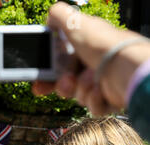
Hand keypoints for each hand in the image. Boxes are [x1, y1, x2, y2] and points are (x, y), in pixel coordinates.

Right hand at [32, 1, 149, 113]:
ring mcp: (103, 84)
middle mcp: (94, 66)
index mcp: (85, 50)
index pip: (61, 64)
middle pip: (66, 83)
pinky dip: (94, 99)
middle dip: (63, 85)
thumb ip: (58, 16)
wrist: (126, 68)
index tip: (38, 81)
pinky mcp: (111, 100)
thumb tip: (50, 18)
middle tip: (66, 83)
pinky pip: (93, 107)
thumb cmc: (102, 45)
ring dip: (82, 89)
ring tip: (91, 79)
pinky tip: (100, 90)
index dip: (48, 74)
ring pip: (79, 96)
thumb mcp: (75, 23)